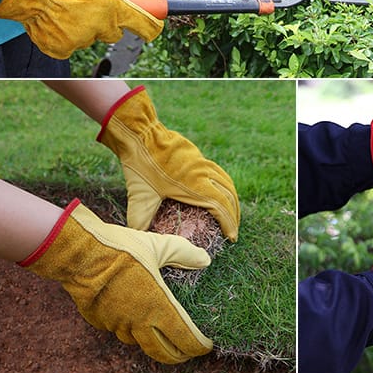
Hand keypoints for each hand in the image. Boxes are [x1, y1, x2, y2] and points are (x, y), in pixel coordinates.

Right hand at [0, 0, 161, 58]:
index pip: (145, 25)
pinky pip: (71, 46)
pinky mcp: (63, 49)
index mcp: (114, 7)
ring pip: (91, 38)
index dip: (151, 27)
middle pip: (115, 33)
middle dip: (107, 23)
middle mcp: (101, 26)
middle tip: (88, 9)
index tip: (153, 28)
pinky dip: (65, 37)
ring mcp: (82, 40)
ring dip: (83, 29)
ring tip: (65, 11)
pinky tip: (55, 22)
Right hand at [20, 199, 211, 363]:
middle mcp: (137, 321)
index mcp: (157, 306)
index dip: (197, 345)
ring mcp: (116, 323)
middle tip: (187, 353)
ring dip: (153, 342)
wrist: (79, 255)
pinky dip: (130, 329)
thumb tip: (205, 259)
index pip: (183, 337)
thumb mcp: (159, 246)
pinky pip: (119, 330)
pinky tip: (133, 320)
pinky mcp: (100, 320)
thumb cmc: (121, 249)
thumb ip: (184, 254)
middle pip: (161, 351)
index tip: (206, 345)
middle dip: (177, 355)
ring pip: (137, 342)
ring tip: (162, 337)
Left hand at [98, 87, 239, 240]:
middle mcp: (205, 173)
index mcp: (195, 185)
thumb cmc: (140, 165)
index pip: (221, 207)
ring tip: (232, 213)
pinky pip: (219, 173)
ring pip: (227, 183)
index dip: (229, 223)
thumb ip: (139, 220)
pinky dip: (225, 186)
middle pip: (229, 196)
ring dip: (232, 200)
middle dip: (234, 215)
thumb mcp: (139, 196)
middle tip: (232, 231)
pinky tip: (220, 191)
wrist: (141, 133)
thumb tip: (138, 239)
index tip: (232, 237)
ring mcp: (203, 163)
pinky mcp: (199, 157)